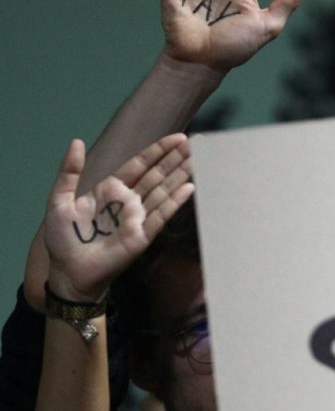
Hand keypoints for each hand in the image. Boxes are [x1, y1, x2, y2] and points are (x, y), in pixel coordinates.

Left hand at [44, 134, 193, 302]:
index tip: (177, 138)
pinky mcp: (142, 235)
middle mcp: (129, 201)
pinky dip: (175, 202)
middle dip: (175, 159)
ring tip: (198, 159)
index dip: (158, 151)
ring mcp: (138, 218)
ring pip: (163, 191)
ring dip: (180, 175)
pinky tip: (188, 187)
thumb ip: (69, 172)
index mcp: (111, 189)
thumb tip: (77, 141)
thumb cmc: (63, 239)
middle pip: (157, 175)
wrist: (68, 273)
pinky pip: (161, 216)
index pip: (140, 165)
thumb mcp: (59, 200)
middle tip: (195, 143)